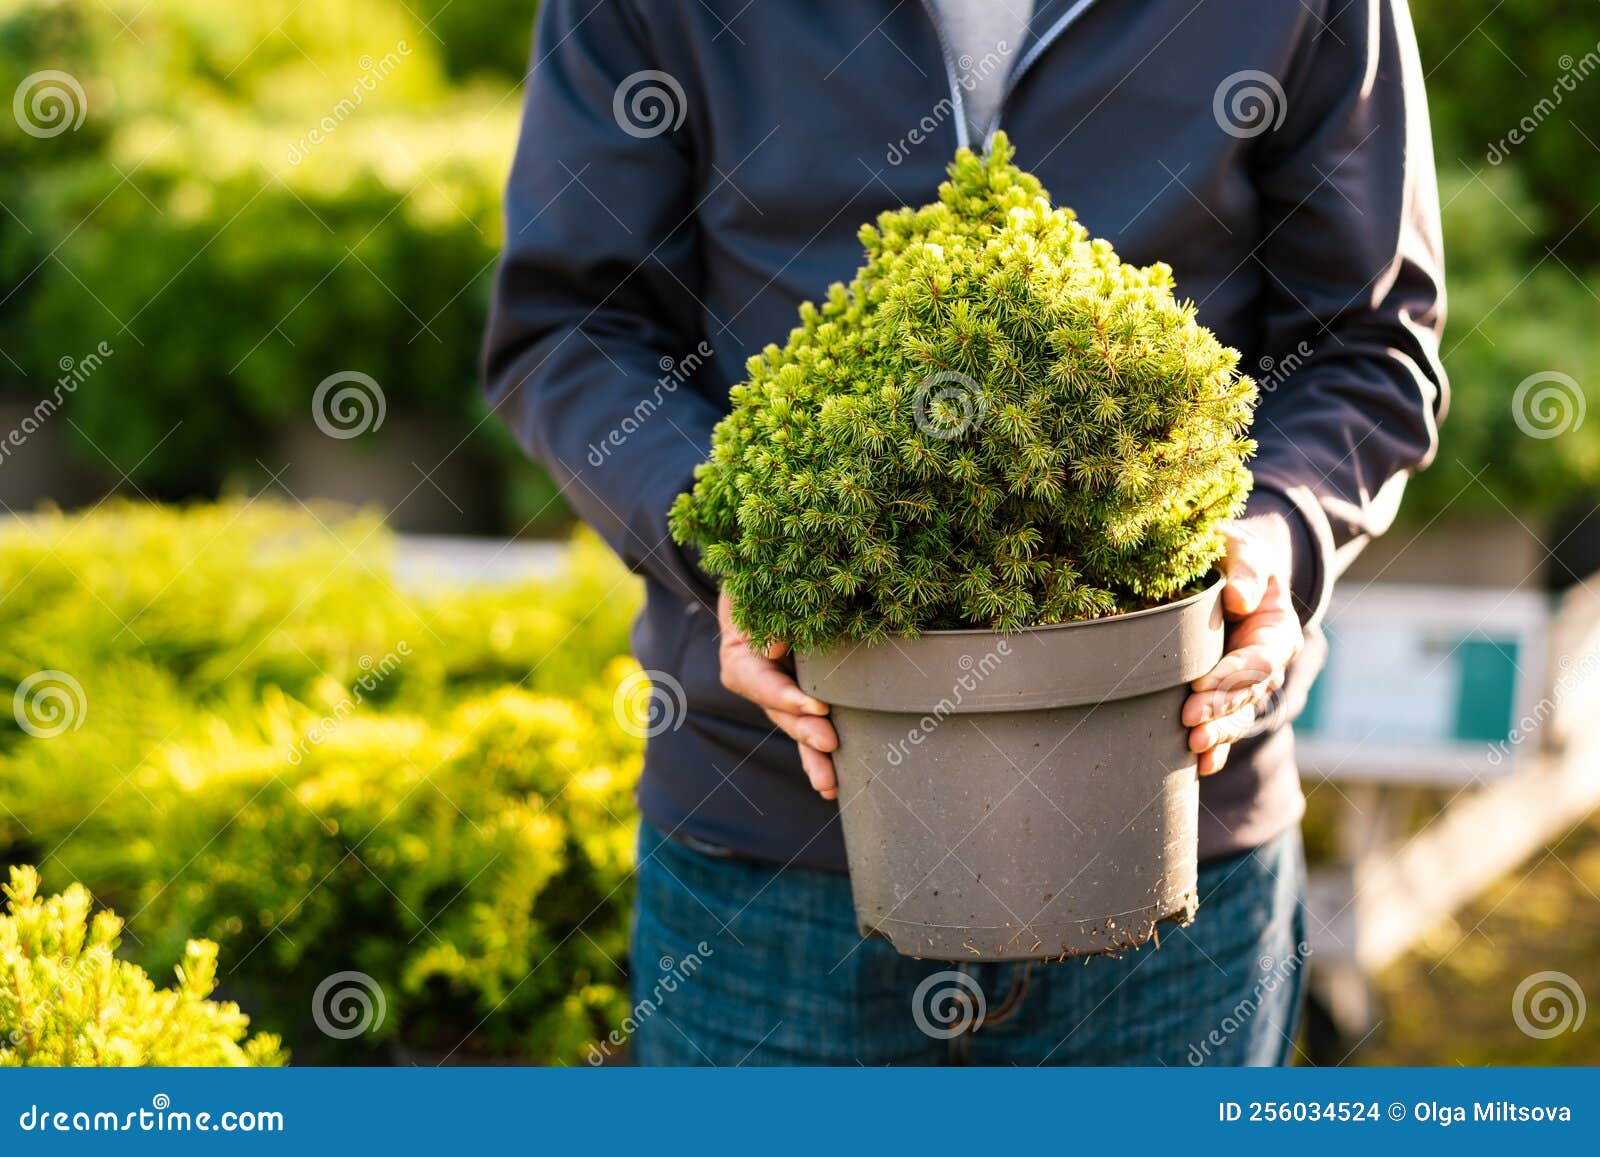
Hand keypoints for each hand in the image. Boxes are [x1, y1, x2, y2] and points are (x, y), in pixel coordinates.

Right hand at [716, 591, 838, 798]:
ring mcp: (779, 693)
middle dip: (804, 732)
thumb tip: (778, 648)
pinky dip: (819, 750)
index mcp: (739, 657)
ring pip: (794, 728)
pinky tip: (834, 782)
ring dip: (812, 755)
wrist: (769, 580)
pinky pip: (810, 724)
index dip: (787, 697)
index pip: (759, 683)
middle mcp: (756, 682)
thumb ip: (763, 614)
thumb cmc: (764, 581)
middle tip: (830, 744)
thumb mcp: (756, 590)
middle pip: (779, 713)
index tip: (817, 708)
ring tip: (830, 785)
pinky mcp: (803, 696)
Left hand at [1183, 515, 1303, 775]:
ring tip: (1193, 747)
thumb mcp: (1243, 549)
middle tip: (1189, 722)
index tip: (1201, 685)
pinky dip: (1217, 748)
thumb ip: (1246, 568)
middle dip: (1220, 711)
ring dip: (1218, 734)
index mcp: (1275, 629)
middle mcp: (1267, 663)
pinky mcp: (1228, 693)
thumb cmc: (1234, 556)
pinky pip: (1227, 725)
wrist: (1229, 571)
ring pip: (1239, 716)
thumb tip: (1239, 599)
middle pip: (1248, 694)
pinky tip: (1201, 767)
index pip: (1258, 660)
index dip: (1232, 675)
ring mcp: (1249, 683)